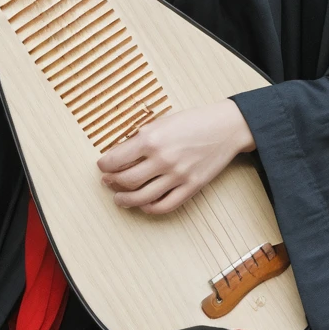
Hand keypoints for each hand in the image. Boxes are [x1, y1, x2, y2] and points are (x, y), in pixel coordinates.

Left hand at [97, 99, 254, 214]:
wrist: (225, 128)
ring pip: (142, 197)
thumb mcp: (162, 121)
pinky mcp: (191, 187)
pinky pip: (165, 205)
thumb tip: (120, 152)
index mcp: (152, 139)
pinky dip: (150, 208)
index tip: (102, 166)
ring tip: (119, 198)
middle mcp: (163, 159)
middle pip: (127, 180)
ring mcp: (177, 176)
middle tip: (107, 181)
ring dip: (125, 200)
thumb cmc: (193, 121)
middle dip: (112, 182)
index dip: (105, 165)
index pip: (117, 159)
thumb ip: (142, 137)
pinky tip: (143, 205)